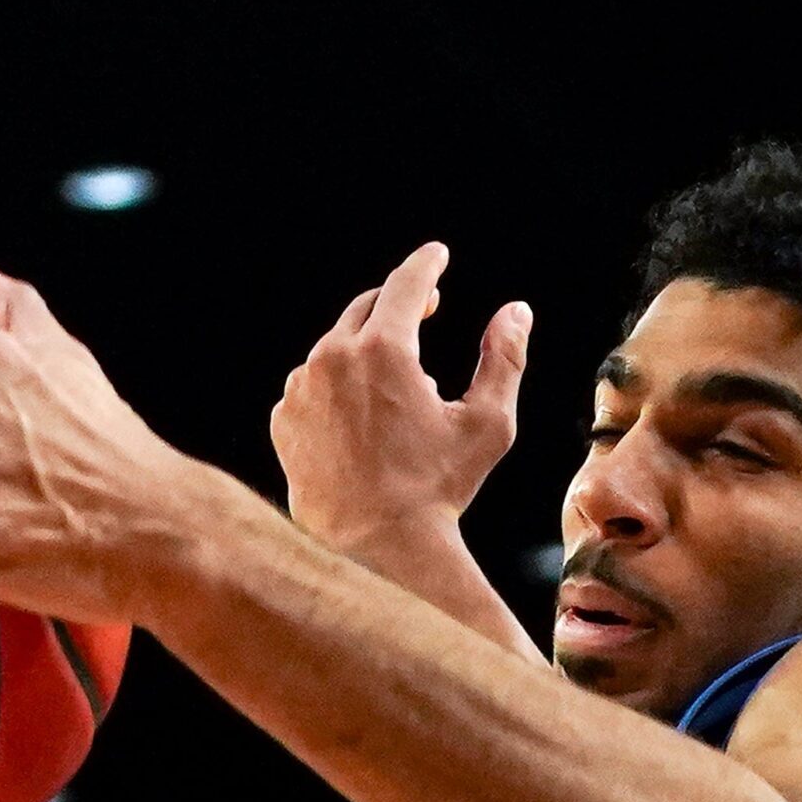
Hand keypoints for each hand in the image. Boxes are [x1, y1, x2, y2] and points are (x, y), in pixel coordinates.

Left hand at [273, 242, 528, 553]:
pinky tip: (361, 421)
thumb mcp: (487, 424)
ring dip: (366, 355)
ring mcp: (301, 389)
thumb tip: (517, 312)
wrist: (378, 546)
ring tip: (396, 392)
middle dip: (398, 305)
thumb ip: (504, 359)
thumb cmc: (438, 488)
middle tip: (425, 310)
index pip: (406, 285)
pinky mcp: (284, 418)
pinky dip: (337, 390)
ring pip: (337, 349)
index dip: (427, 265)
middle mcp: (333, 359)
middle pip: (367, 309)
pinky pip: (312, 387)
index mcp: (385, 350)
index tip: (437, 255)